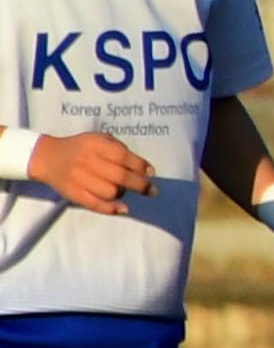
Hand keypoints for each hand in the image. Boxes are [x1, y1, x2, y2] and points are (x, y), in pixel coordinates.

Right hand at [24, 132, 152, 216]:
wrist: (48, 158)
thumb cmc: (81, 148)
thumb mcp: (99, 139)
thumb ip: (119, 149)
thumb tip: (143, 168)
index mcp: (95, 145)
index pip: (123, 156)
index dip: (140, 166)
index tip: (151, 173)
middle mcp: (87, 161)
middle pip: (120, 176)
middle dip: (140, 185)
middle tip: (151, 190)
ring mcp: (79, 179)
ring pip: (110, 192)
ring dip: (123, 193)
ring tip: (124, 191)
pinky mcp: (73, 194)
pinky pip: (95, 204)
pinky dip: (112, 209)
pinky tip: (123, 208)